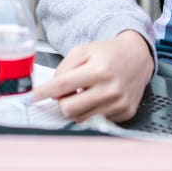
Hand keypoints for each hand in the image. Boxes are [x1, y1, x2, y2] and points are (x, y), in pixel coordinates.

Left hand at [30, 30, 153, 121]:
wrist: (138, 57)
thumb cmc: (109, 53)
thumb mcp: (83, 50)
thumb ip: (64, 69)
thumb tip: (52, 91)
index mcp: (99, 70)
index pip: (63, 85)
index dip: (44, 92)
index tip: (33, 97)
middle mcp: (111, 89)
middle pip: (70, 108)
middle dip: (61, 102)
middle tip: (65, 93)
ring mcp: (119, 104)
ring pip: (81, 118)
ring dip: (76, 107)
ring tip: (84, 93)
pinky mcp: (125, 113)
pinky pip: (96, 120)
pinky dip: (91, 111)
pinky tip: (97, 98)